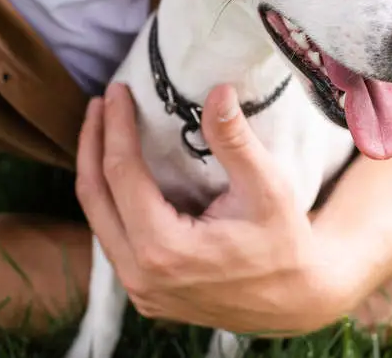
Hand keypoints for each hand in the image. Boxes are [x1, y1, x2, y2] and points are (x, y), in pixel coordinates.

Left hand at [75, 83, 349, 335]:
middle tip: (99, 104)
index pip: (122, 174)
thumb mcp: (267, 188)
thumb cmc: (285, 242)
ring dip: (96, 171)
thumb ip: (235, 140)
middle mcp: (141, 275)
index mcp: (165, 249)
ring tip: (104, 130)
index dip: (116, 126)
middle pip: (94, 197)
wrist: (298, 299)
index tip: (115, 92)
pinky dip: (111, 200)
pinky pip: (113, 239)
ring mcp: (140, 291)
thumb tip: (217, 91)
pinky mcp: (146, 294)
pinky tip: (122, 173)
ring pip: (99, 220)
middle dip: (93, 144)